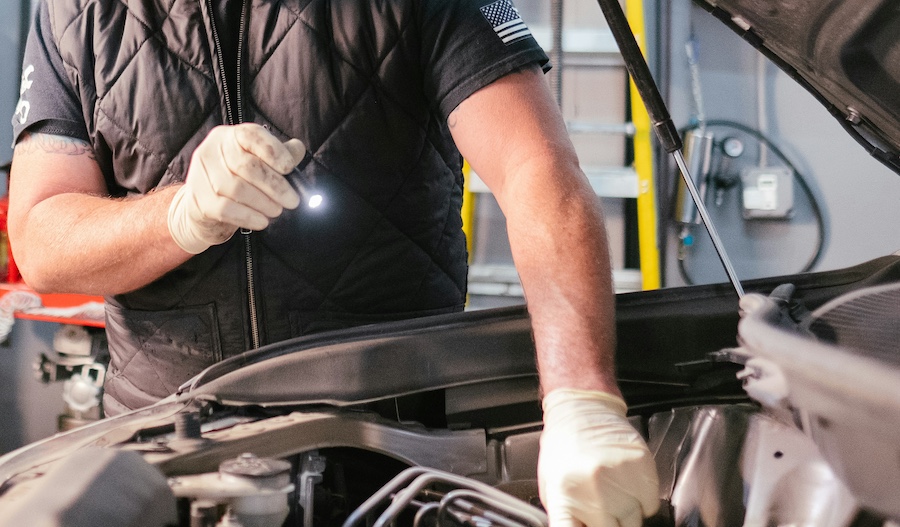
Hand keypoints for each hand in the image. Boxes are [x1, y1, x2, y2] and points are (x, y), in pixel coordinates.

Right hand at [167, 123, 306, 253]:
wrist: (205, 208)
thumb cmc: (239, 181)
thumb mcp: (260, 163)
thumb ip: (280, 154)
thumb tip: (298, 149)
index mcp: (229, 136)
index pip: (251, 135)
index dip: (273, 150)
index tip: (289, 167)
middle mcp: (211, 150)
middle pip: (246, 165)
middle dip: (275, 185)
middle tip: (292, 200)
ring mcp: (201, 174)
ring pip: (236, 188)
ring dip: (263, 203)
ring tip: (277, 211)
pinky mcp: (198, 199)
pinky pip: (226, 209)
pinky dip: (248, 217)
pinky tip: (262, 222)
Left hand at [538, 389, 658, 526]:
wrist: (581, 411)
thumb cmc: (563, 448)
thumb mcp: (552, 488)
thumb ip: (568, 517)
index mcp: (565, 500)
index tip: (589, 525)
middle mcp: (595, 493)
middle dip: (610, 523)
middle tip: (603, 509)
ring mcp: (621, 481)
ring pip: (636, 521)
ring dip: (627, 513)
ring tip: (612, 490)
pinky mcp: (642, 469)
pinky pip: (651, 505)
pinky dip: (642, 500)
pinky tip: (626, 482)